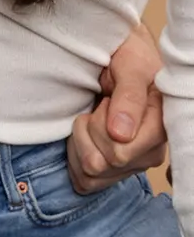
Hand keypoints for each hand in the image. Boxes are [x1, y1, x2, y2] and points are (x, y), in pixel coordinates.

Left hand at [67, 20, 167, 193]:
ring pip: (90, 174)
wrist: (120, 55)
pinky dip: (75, 157)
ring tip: (91, 117)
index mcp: (160, 128)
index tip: (107, 99)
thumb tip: (121, 134)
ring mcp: (133, 164)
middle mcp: (151, 152)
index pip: (118, 152)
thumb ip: (129, 96)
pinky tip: (84, 136)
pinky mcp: (115, 170)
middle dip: (88, 130)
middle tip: (97, 105)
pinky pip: (85, 180)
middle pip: (100, 163)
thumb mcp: (131, 66)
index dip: (101, 126)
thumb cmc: (128, 56)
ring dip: (80, 143)